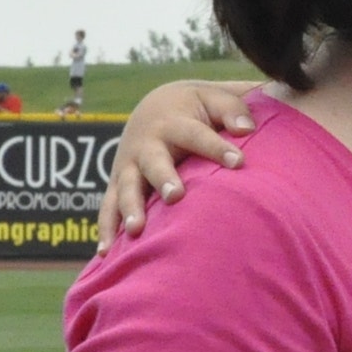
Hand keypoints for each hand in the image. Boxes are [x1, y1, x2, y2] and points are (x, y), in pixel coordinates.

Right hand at [99, 83, 260, 248]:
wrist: (155, 107)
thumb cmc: (196, 107)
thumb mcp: (214, 98)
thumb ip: (232, 110)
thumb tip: (246, 128)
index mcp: (174, 123)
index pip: (197, 135)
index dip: (217, 148)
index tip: (239, 163)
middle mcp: (146, 145)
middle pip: (154, 163)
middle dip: (163, 179)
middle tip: (175, 196)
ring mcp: (128, 167)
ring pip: (126, 188)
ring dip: (130, 208)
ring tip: (136, 230)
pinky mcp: (118, 184)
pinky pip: (107, 208)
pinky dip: (106, 229)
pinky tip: (105, 253)